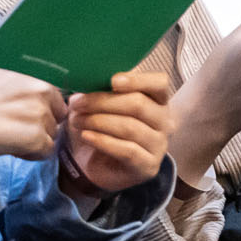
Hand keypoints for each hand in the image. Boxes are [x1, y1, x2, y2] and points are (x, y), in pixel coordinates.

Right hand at [0, 65, 65, 160]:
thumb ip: (13, 76)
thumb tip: (23, 80)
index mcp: (30, 70)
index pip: (53, 92)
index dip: (38, 105)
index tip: (21, 112)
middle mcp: (40, 88)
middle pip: (56, 114)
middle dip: (40, 123)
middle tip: (12, 126)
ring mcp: (40, 113)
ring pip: (51, 134)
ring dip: (33, 139)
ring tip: (6, 135)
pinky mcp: (36, 137)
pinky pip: (45, 152)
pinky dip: (30, 154)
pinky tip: (9, 146)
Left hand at [63, 70, 171, 192]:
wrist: (96, 165)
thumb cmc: (102, 128)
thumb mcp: (102, 104)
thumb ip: (104, 87)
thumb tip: (91, 73)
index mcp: (157, 100)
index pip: (159, 83)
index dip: (138, 80)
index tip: (112, 81)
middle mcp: (164, 122)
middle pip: (138, 105)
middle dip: (102, 102)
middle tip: (76, 103)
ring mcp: (159, 146)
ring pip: (130, 127)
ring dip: (97, 121)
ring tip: (76, 120)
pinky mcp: (148, 167)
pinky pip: (127, 150)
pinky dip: (103, 141)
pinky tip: (86, 136)